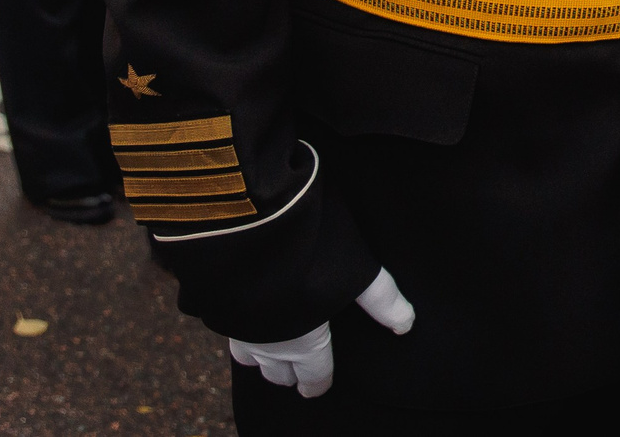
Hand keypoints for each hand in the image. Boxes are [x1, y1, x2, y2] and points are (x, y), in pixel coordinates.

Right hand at [228, 269, 414, 398]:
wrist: (242, 230)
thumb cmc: (308, 256)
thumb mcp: (357, 273)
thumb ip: (382, 300)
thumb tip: (407, 324)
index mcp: (302, 343)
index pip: (311, 374)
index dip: (316, 383)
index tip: (314, 389)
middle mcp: (265, 343)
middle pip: (276, 371)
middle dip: (286, 373)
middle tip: (293, 373)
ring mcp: (234, 326)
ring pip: (246, 355)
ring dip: (259, 356)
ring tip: (268, 350)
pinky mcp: (212, 304)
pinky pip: (227, 327)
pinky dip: (239, 326)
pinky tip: (246, 312)